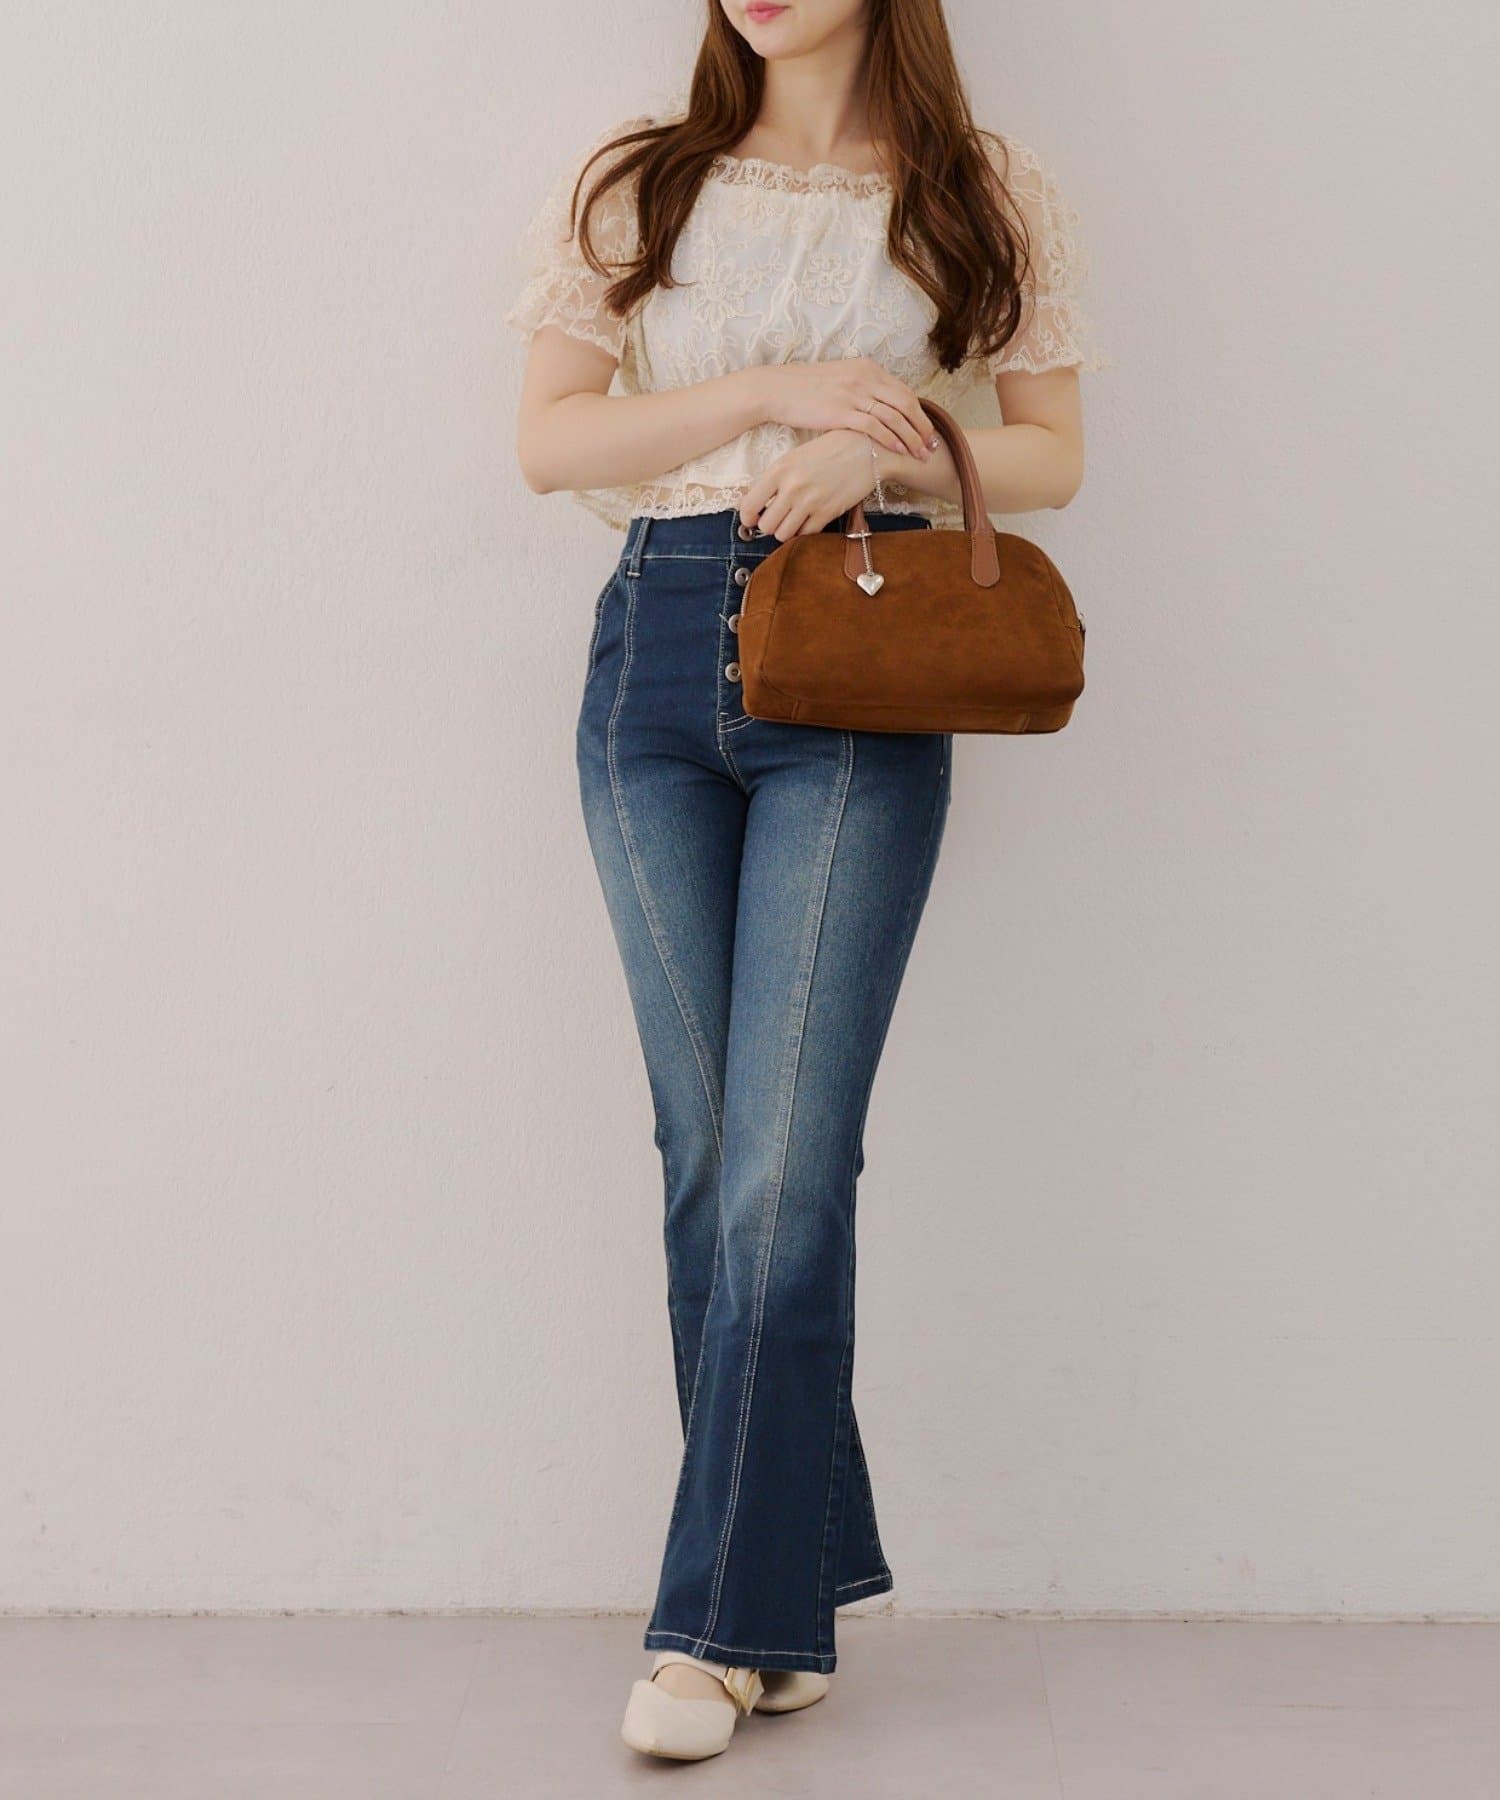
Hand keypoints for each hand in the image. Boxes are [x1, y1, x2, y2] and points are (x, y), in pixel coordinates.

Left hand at [740, 429, 885, 541]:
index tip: (753, 518)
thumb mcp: (798, 456)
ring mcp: (809, 502)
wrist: (869, 447)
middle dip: (770, 524)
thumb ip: (777, 478)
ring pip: (783, 535)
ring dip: (786, 531)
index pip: (749, 505)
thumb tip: (759, 500)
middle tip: (778, 518)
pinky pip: (805, 535)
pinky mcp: (827, 513)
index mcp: (779, 469)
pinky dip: (805, 531)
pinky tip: (810, 519)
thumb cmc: (832, 447)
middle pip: (765, 525)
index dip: (748, 517)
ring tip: (793, 520)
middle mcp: (791, 487)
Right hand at [752, 358, 941, 460]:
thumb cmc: (804, 388)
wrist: (776, 388)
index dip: (920, 414)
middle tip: (931, 446)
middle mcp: (865, 378)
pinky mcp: (841, 411)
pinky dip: (892, 439)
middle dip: (922, 427)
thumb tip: (877, 406)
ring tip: (920, 454)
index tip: (928, 432)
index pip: (903, 392)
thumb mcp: (839, 379)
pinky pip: (875, 426)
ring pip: (895, 416)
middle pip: (906, 403)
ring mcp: (854, 394)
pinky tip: (900, 451)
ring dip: (911, 437)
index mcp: (867, 368)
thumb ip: (861, 388)